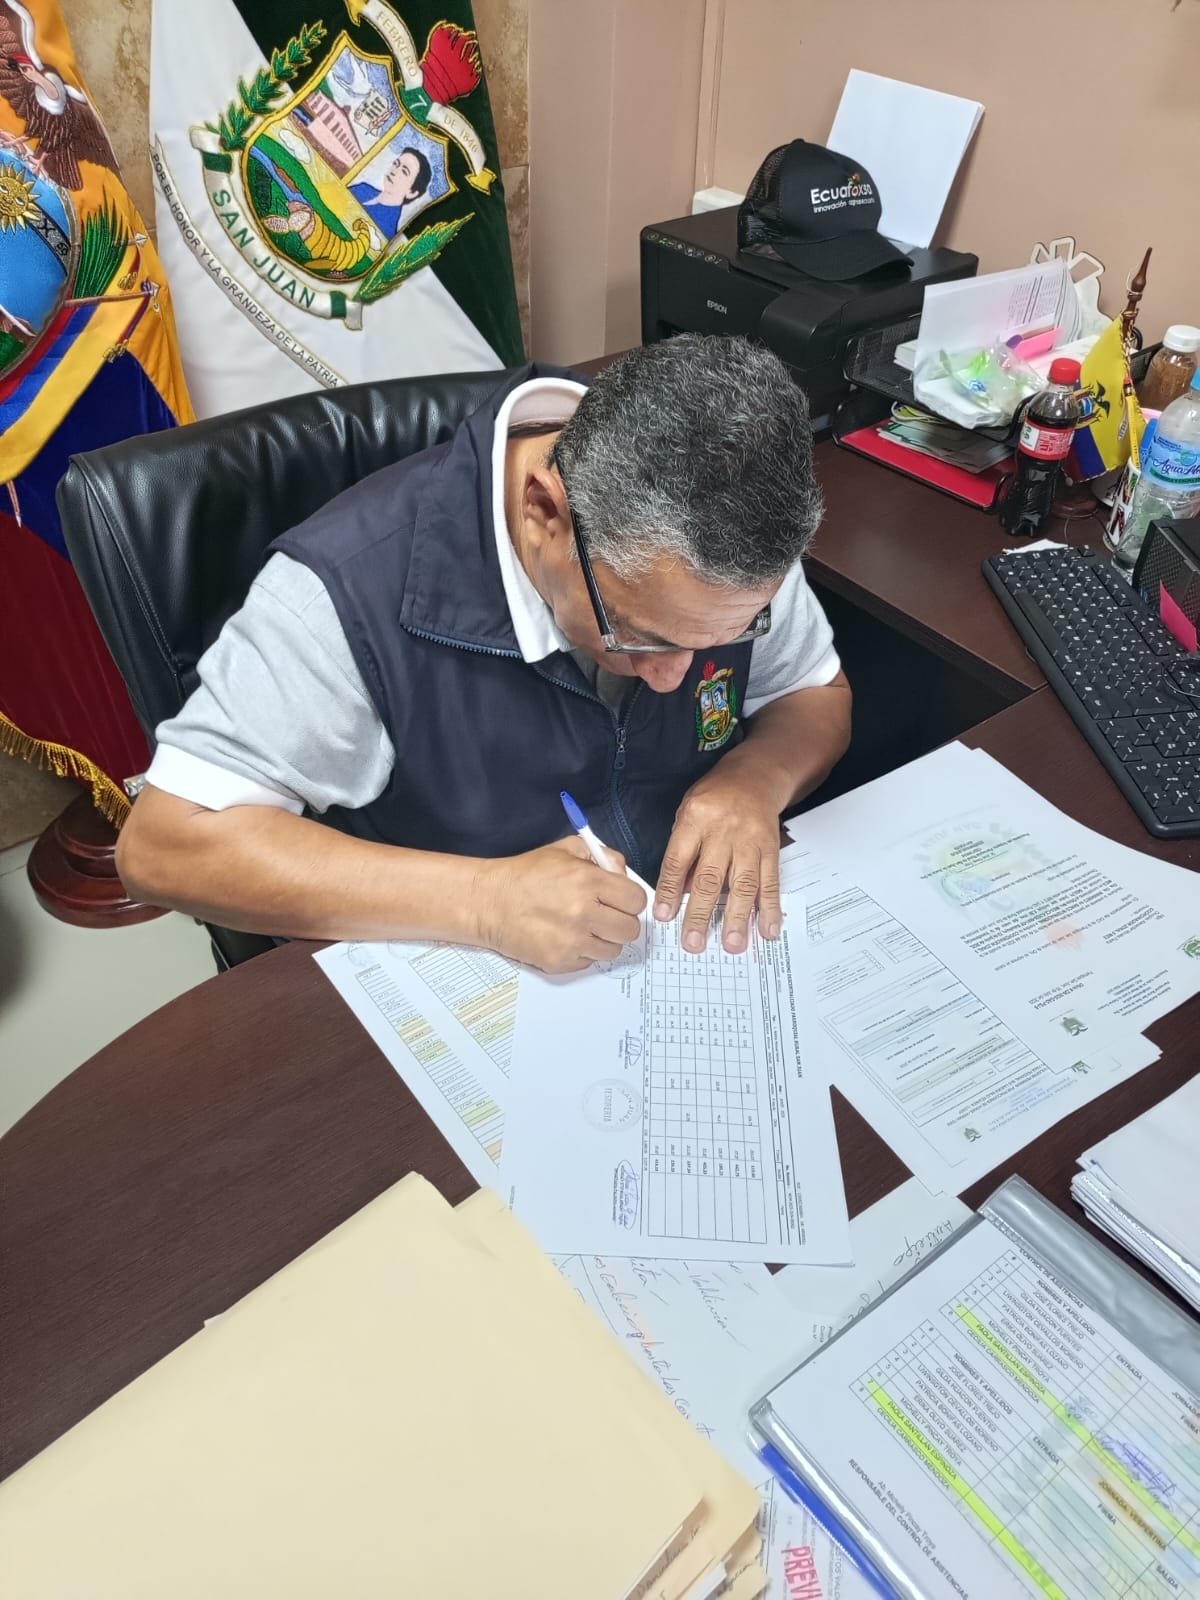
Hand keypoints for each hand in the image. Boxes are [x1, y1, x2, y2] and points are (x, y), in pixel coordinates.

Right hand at [476, 837, 646, 974]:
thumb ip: (603, 858)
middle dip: (621, 921)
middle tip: (605, 915)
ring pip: (613, 950)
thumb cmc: (525, 874)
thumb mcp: (565, 850)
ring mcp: (571, 942)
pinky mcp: (559, 962)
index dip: (630, 899)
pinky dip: (583, 951)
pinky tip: (566, 937)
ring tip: (583, 926)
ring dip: (604, 939)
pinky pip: (590, 962)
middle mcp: (582, 913)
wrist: (487, 902)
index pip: (636, 900)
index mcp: (587, 881)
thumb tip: (625, 878)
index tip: (621, 900)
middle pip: (630, 929)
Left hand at [655, 772, 782, 955]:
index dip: (669, 890)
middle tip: (693, 942)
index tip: (664, 916)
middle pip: (710, 877)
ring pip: (743, 883)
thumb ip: (683, 852)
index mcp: (696, 819)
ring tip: (733, 944)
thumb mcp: (688, 814)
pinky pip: (770, 882)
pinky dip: (770, 909)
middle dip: (701, 913)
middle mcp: (724, 831)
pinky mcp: (771, 850)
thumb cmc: (715, 798)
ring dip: (738, 917)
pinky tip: (768, 929)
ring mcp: (750, 841)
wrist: (755, 777)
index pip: (678, 859)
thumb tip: (676, 895)